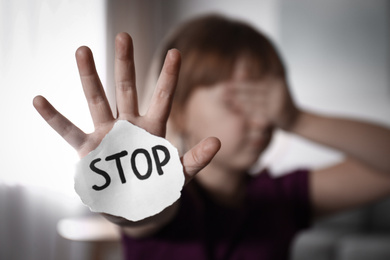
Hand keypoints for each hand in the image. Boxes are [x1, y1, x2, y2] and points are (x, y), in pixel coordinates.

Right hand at [33, 32, 219, 187]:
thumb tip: (218, 142)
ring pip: (97, 101)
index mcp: (153, 128)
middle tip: (124, 35)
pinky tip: (39, 100)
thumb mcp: (180, 173)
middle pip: (127, 89)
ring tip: (82, 50)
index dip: (168, 76)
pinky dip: (54, 118)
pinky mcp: (88, 150)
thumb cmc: (160, 186)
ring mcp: (107, 135)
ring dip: (90, 77)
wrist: (138, 205)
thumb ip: (196, 159)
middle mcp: (128, 125)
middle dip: (125, 63)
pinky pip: (68, 132)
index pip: (162, 98)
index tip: (175, 52)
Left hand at [225, 77, 299, 130]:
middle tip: (222, 91)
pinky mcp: (276, 113)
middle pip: (252, 89)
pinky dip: (246, 112)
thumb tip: (240, 61)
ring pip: (253, 101)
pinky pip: (257, 112)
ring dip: (238, 101)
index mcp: (276, 79)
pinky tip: (236, 111)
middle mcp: (277, 88)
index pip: (254, 79)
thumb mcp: (272, 87)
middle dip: (235, 90)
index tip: (225, 83)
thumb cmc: (278, 102)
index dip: (239, 81)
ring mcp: (277, 101)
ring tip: (226, 100)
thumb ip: (258, 78)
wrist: (296, 119)